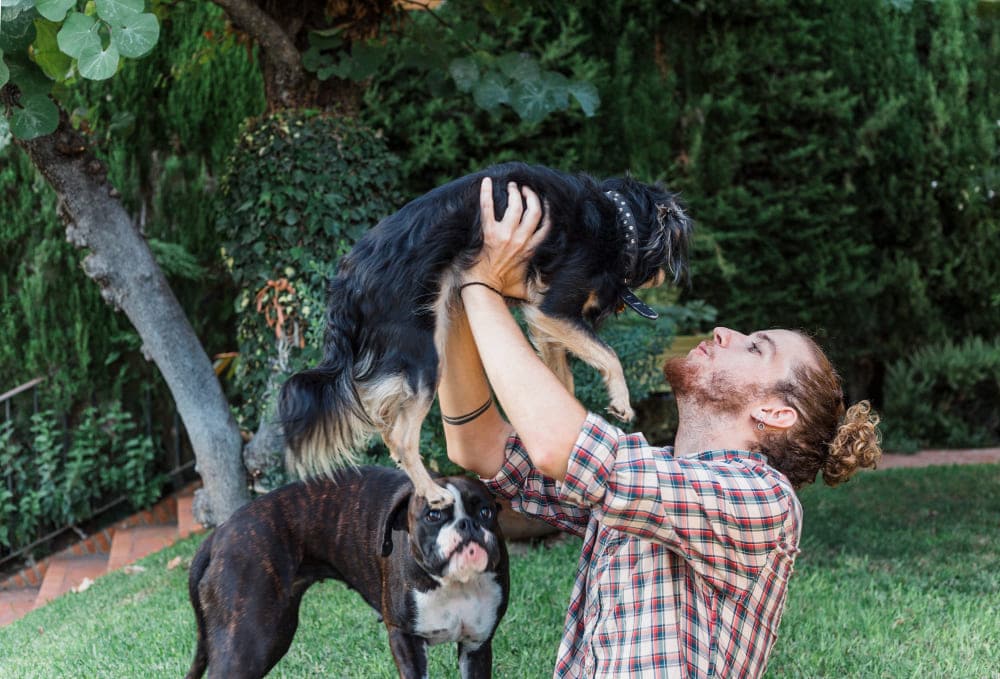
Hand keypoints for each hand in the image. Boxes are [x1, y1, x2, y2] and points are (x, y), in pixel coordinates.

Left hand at [463, 177, 549, 297]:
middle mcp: (520, 240)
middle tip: (525, 189)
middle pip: (533, 211)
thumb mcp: (524, 286)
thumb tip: (543, 296)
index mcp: (530, 250)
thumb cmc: (501, 288)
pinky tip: (486, 182)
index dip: (546, 209)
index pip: (546, 225)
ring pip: (515, 206)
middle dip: (531, 196)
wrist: (483, 288)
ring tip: (512, 186)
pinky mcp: (488, 233)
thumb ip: (536, 286)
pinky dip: (486, 193)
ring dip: (514, 193)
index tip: (543, 200)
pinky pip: (488, 208)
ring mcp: (505, 236)